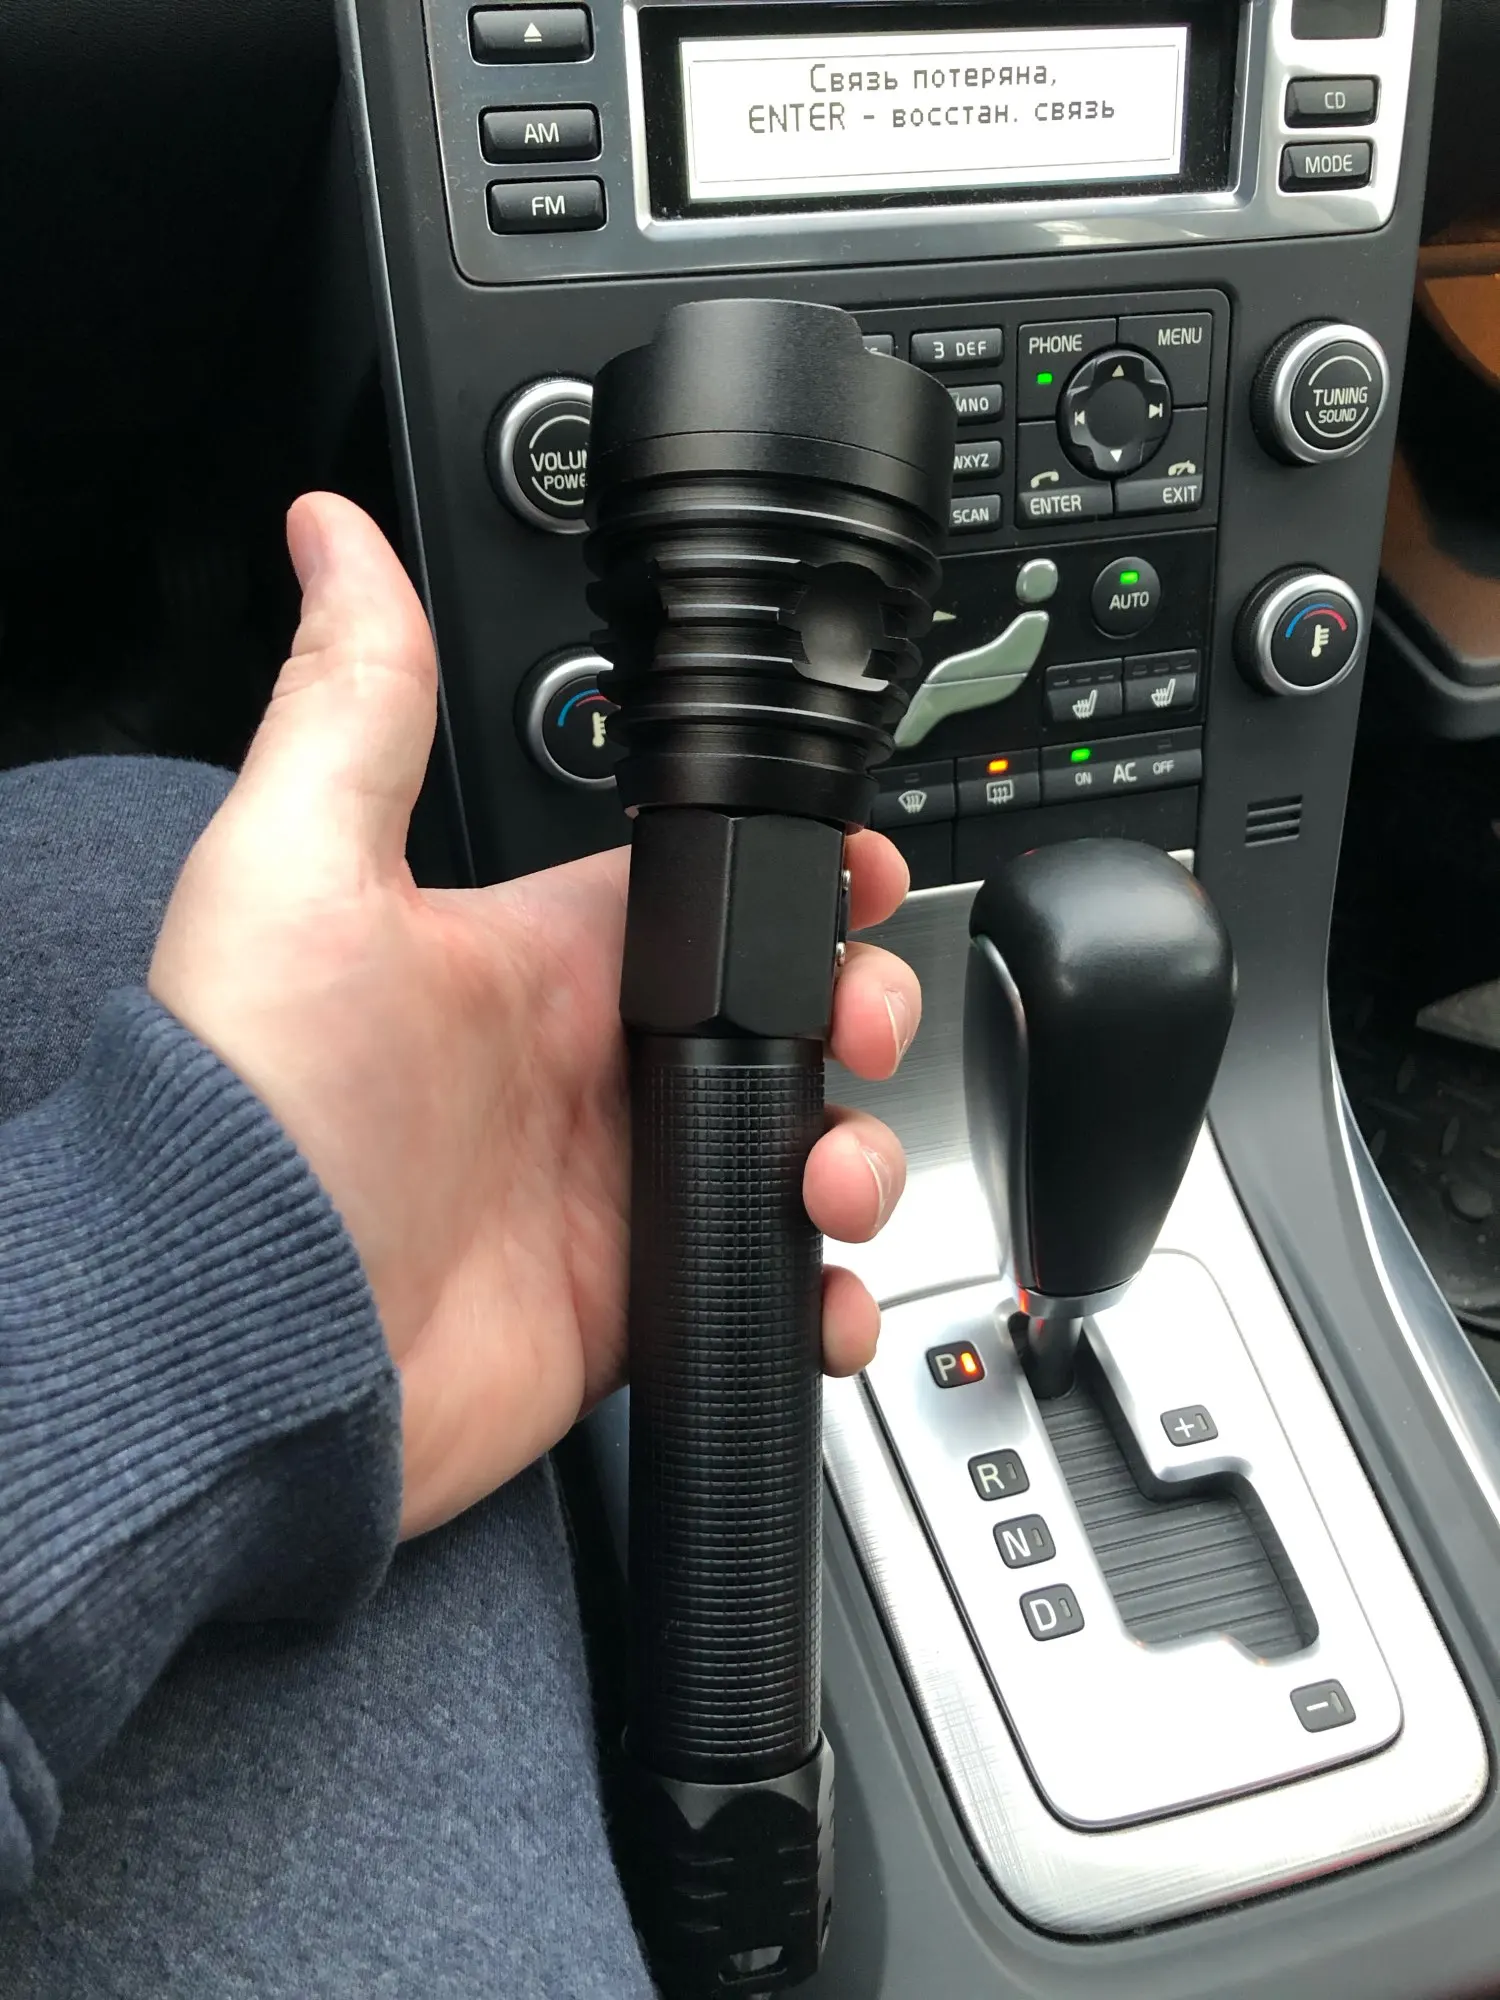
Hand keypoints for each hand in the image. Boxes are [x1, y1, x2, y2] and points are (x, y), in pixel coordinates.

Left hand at [150, 495, 921, 1537]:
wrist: (251, 1343)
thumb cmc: (259, 1104)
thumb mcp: (302, 870)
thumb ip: (357, 702)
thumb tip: (330, 535)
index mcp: (540, 956)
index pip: (705, 889)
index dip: (799, 874)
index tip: (862, 870)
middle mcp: (589, 1066)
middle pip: (783, 1013)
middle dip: (860, 1006)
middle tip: (862, 1026)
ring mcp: (622, 1185)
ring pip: (799, 1141)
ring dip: (858, 1146)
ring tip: (831, 1172)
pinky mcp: (638, 1294)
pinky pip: (769, 1279)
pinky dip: (822, 1284)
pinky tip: (822, 1274)